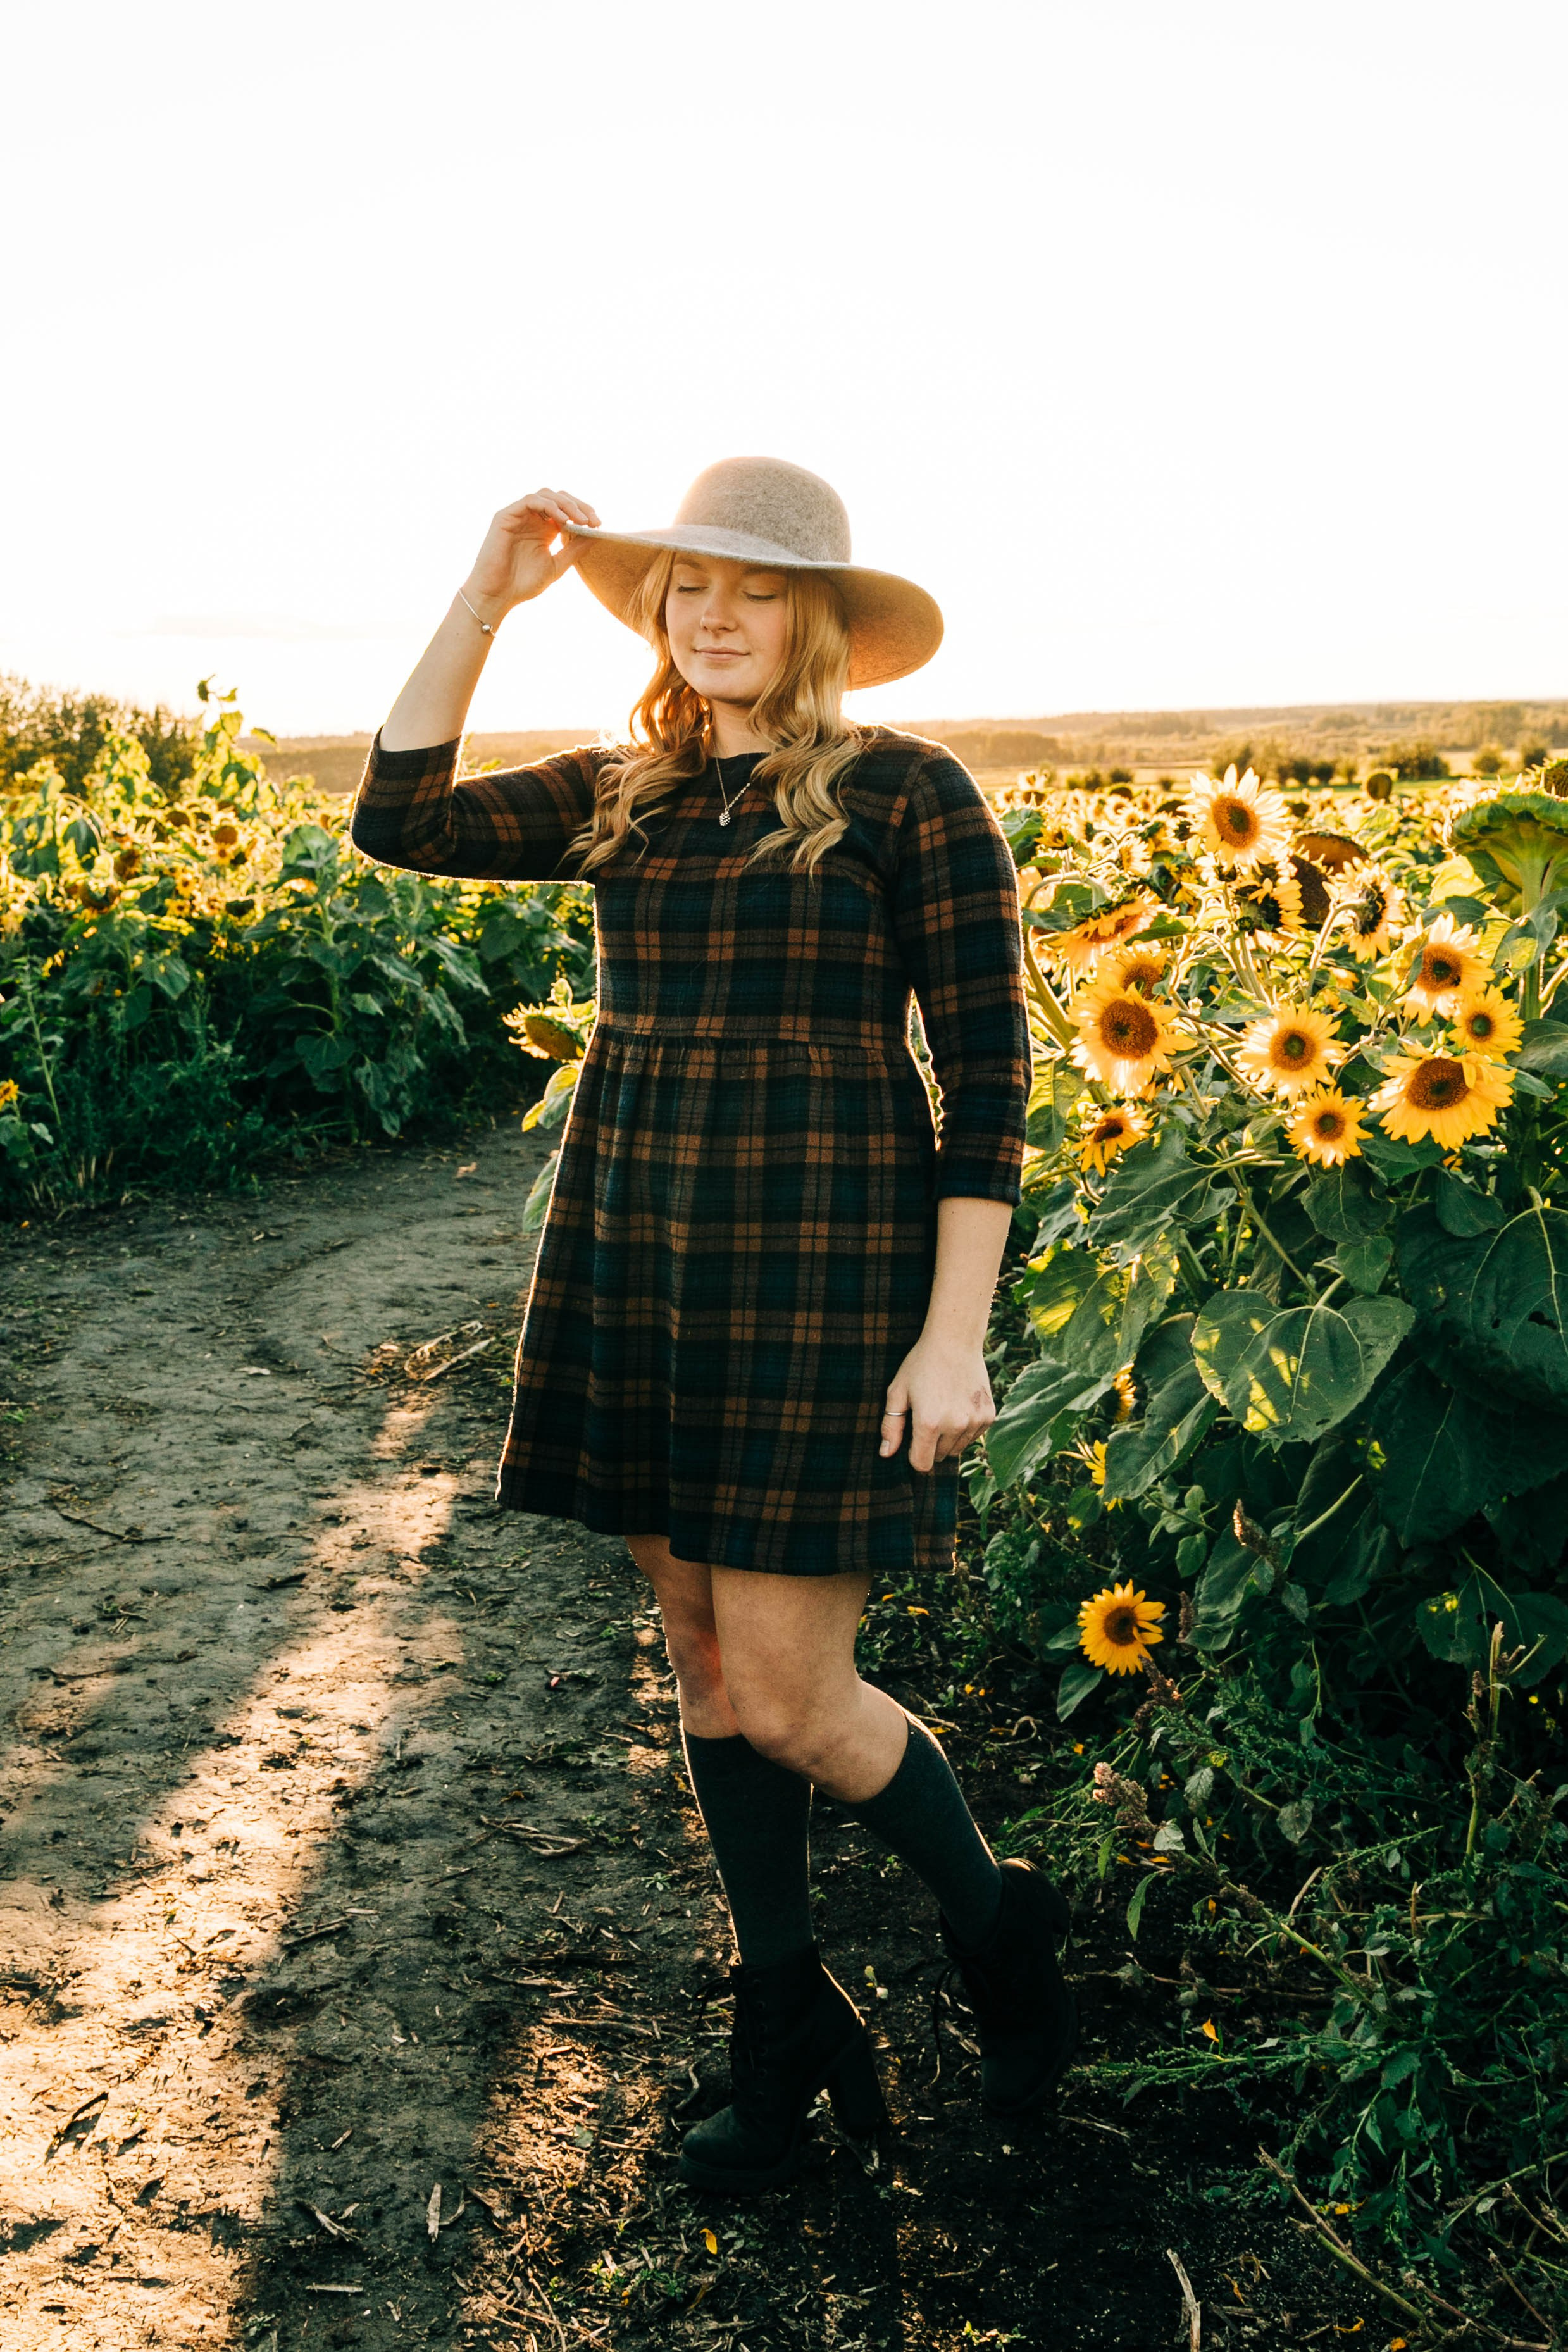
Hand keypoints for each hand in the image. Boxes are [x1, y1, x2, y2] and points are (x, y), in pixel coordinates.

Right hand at [463, 487, 601, 619]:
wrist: (497, 596)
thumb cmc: (523, 584)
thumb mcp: (557, 566)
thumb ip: (575, 550)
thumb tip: (597, 535)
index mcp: (544, 529)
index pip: (566, 509)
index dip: (584, 512)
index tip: (598, 524)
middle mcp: (532, 519)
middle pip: (558, 498)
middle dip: (578, 506)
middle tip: (593, 520)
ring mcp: (518, 515)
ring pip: (546, 495)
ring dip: (566, 504)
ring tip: (580, 520)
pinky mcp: (505, 516)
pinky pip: (530, 500)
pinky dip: (549, 506)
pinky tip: (562, 520)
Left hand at [879, 1339, 994, 1472]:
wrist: (955, 1340)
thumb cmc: (920, 1364)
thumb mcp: (897, 1392)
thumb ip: (891, 1426)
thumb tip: (886, 1454)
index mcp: (929, 1423)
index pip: (922, 1464)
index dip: (914, 1455)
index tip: (913, 1440)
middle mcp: (955, 1426)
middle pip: (940, 1456)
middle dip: (931, 1444)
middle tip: (928, 1414)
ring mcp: (975, 1421)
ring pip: (957, 1448)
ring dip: (949, 1437)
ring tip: (943, 1407)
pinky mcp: (988, 1416)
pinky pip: (973, 1436)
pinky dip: (965, 1427)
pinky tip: (959, 1403)